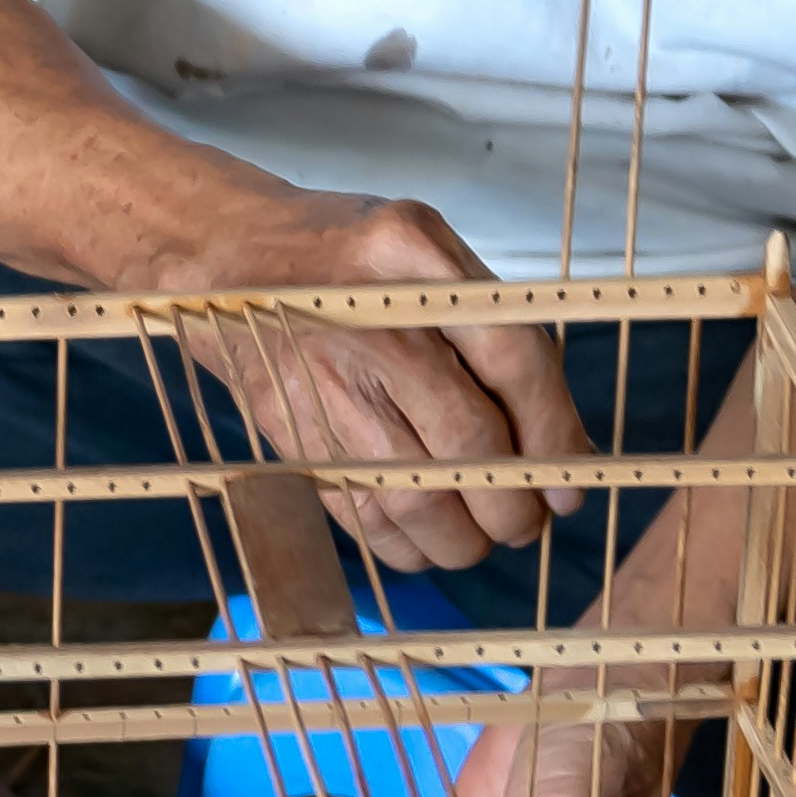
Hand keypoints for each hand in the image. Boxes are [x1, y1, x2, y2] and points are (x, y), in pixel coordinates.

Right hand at [179, 194, 581, 578]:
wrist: (225, 267)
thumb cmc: (348, 260)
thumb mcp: (424, 249)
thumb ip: (489, 322)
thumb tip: (559, 441)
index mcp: (413, 257)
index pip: (512, 358)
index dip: (554, 433)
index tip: (570, 481)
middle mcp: (368, 323)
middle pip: (467, 439)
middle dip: (514, 502)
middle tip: (530, 520)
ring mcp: (323, 384)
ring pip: (416, 495)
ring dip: (468, 537)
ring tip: (487, 533)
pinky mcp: (291, 437)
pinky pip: (361, 518)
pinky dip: (409, 547)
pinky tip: (432, 535)